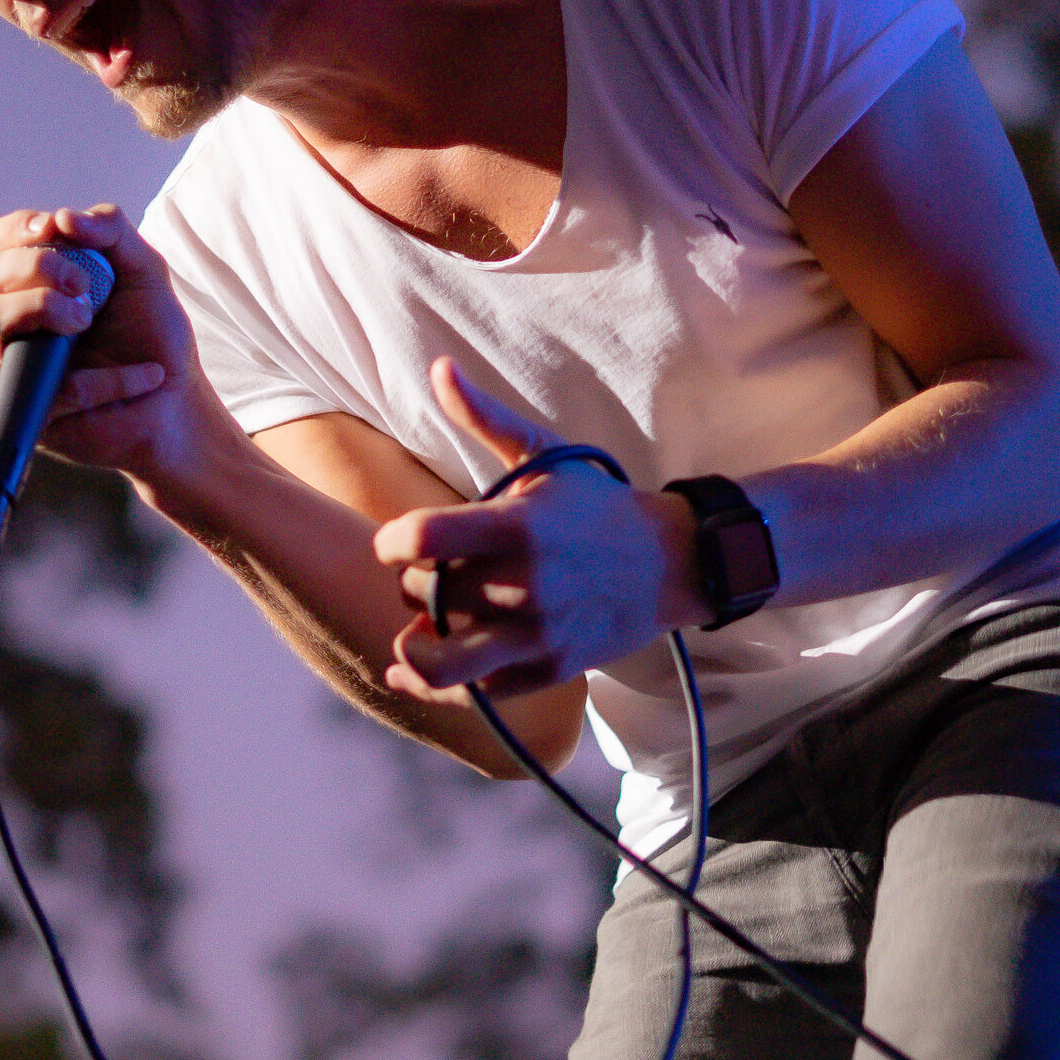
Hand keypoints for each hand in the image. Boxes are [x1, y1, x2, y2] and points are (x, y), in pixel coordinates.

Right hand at [0, 204, 220, 479]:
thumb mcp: (144, 269)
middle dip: (33, 265)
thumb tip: (62, 217)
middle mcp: (10, 324)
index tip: (51, 229)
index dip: (13, 230)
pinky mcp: (29, 413)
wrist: (178, 403)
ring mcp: (12, 368)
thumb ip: (112, 230)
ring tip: (87, 319)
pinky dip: (101, 379)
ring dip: (42, 308)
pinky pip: (44, 384)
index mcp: (30, 285)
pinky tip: (142, 376)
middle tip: (82, 284)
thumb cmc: (153, 335)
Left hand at [374, 358, 696, 702]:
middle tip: (430, 574)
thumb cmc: (591, 503)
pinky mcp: (549, 669)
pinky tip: (417, 667)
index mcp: (515, 527)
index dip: (389, 542)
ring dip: (414, 651)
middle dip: (413, 585)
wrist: (669, 563)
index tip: (393, 541)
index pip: (422, 539)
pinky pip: (478, 692)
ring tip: (413, 635)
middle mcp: (524, 585)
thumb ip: (484, 416)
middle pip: (426, 596)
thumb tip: (438, 367)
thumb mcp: (543, 453)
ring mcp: (538, 634)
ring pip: (443, 663)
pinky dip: (441, 685)